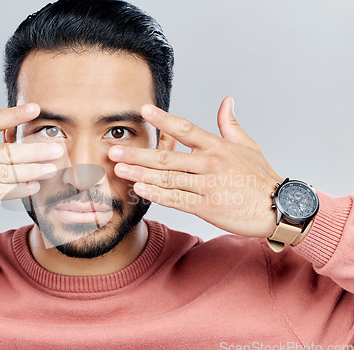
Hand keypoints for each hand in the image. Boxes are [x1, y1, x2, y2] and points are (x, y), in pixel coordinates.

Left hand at [108, 97, 281, 237]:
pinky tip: (140, 189)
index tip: (144, 110)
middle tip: (113, 150)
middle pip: (168, 157)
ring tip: (119, 169)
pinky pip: (177, 199)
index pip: (186, 129)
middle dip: (138, 154)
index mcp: (218, 147)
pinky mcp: (208, 206)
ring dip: (140, 174)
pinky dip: (158, 195)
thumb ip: (231, 123)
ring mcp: (208, 185)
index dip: (164, 119)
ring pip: (168, 179)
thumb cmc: (261, 176)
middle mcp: (210, 164)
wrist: (278, 207)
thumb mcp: (248, 145)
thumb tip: (227, 100)